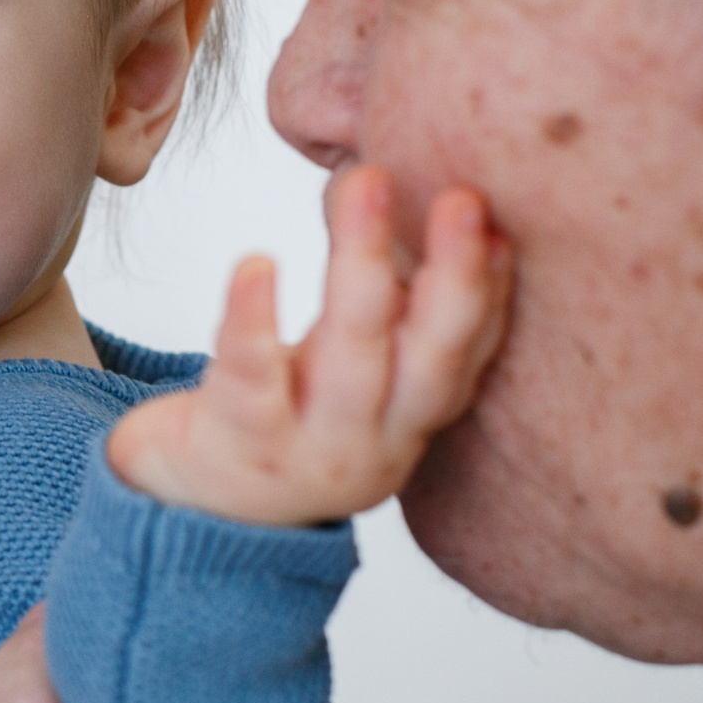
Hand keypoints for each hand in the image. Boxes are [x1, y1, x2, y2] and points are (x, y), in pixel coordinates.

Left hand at [106, 168, 511, 526]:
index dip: (492, 295)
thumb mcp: (353, 375)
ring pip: (350, 359)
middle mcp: (374, 441)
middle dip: (455, 279)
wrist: (198, 518)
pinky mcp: (238, 444)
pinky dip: (252, 319)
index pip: (466, 356)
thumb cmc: (283, 418)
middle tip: (464, 196)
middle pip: (428, 358)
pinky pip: (252, 378)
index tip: (505, 226)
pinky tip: (255, 263)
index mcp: (409, 416)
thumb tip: (440, 206)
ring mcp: (308, 448)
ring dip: (364, 268)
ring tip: (364, 184)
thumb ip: (394, 311)